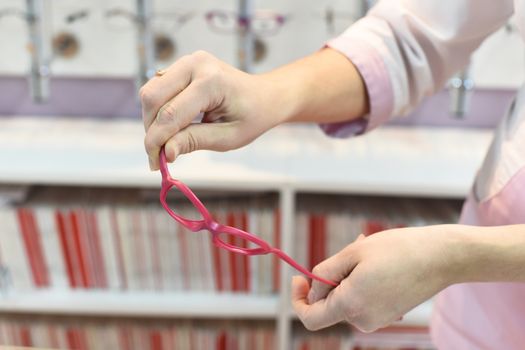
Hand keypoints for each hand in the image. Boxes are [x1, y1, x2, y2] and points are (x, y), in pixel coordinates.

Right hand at [140, 50, 287, 169]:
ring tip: (168, 141)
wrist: (265, 95)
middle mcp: (195, 63)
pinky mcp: (182, 65)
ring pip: (150, 92)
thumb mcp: (228, 137)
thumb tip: (165, 153)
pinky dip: (159, 110)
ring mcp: (187, 60)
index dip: (157, 141)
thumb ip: (195, 141)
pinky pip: (157, 88)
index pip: (170, 114)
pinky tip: (173, 126)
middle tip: (159, 155)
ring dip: (152, 120)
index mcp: (212, 81)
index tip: (155, 165)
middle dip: (151, 130)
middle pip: (152, 98)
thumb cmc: (252, 117)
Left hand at [292, 225, 461, 331]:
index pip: (311, 318)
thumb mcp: (353, 253)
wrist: (442, 257)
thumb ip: (325, 273)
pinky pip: (364, 298)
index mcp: (351, 306)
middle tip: (346, 249)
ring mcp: (378, 319)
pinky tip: (376, 260)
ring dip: (348, 274)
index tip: (299, 278)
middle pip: (330, 303)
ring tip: (365, 248)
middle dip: (331, 276)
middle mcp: (363, 320)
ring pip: (347, 297)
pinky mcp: (390, 313)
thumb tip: (314, 290)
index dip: (299, 300)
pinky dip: (362, 280)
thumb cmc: (398, 250)